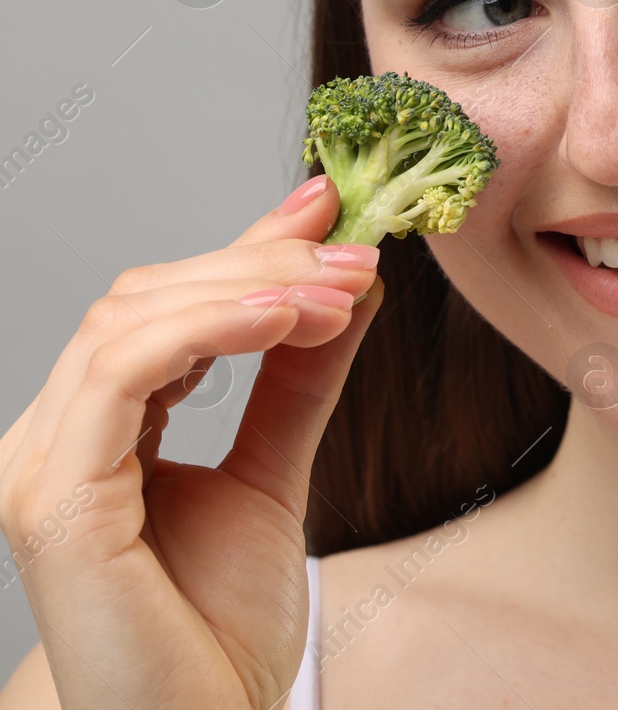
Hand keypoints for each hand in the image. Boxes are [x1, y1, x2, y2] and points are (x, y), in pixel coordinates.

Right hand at [0, 175, 379, 708]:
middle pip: (143, 298)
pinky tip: (287, 315)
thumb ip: (298, 380)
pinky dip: (209, 328)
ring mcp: (43, 466)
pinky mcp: (56, 498)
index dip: (242, 247)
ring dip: (250, 286)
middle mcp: (56, 439)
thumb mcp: (277, 473)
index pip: (162, 308)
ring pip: (129, 320)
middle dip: (259, 261)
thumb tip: (346, 287)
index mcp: (96, 432)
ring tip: (342, 286)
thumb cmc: (219, 627)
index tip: (327, 209)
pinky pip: (123, 373)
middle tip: (355, 250)